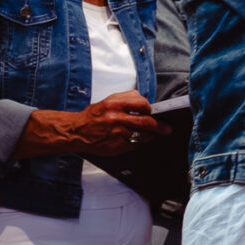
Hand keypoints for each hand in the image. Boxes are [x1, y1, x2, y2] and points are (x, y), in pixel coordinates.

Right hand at [14, 92, 164, 159]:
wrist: (77, 132)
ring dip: (150, 135)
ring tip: (152, 134)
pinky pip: (135, 144)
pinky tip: (134, 139)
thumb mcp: (107, 100)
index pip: (142, 103)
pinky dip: (137, 142)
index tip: (151, 111)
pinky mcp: (117, 146)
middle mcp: (116, 118)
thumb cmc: (93, 116)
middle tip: (167, 128)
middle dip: (160, 126)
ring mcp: (117, 134)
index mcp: (114, 103)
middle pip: (146, 122)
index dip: (149, 108)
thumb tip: (144, 100)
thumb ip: (126, 98)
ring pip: (143, 135)